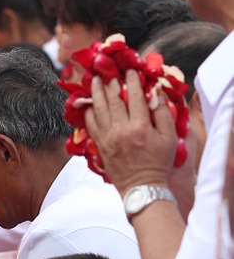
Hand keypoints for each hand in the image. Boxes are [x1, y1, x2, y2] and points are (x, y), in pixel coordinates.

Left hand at [85, 70, 177, 193]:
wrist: (142, 188)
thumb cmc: (159, 164)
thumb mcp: (169, 139)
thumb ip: (164, 115)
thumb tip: (157, 94)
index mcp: (140, 127)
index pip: (134, 96)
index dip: (131, 81)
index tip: (130, 70)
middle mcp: (121, 129)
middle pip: (113, 99)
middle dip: (111, 82)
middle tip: (109, 70)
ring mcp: (108, 137)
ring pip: (99, 108)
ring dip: (96, 92)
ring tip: (95, 80)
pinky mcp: (100, 145)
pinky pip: (90, 124)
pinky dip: (89, 111)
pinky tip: (89, 103)